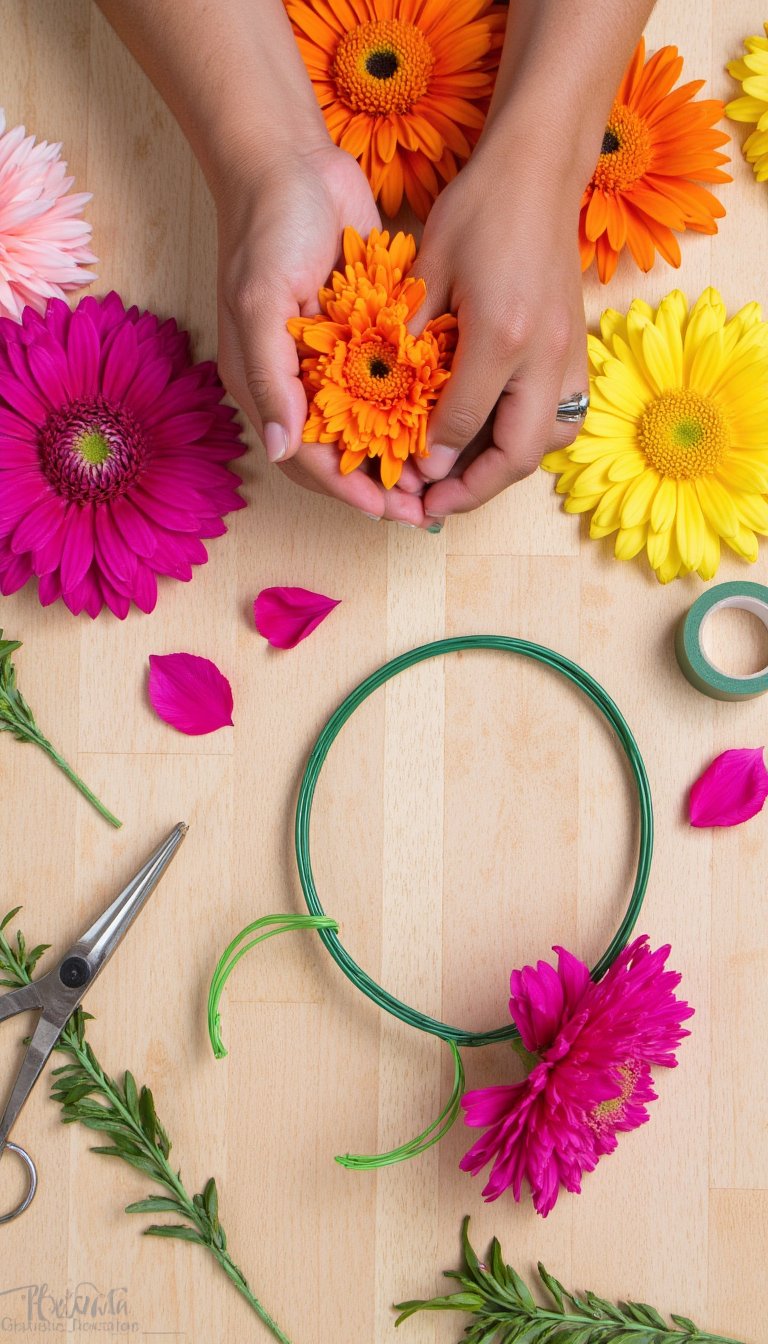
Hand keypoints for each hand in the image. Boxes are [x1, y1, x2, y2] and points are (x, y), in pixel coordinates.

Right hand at [215, 142, 429, 525]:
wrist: (292, 163)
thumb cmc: (266, 230)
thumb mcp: (261, 303)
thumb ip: (271, 378)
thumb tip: (280, 449)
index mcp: (266, 384)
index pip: (309, 459)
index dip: (349, 488)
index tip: (391, 509)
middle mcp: (298, 381)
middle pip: (340, 452)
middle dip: (380, 481)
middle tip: (425, 505)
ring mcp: (333, 360)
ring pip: (367, 426)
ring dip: (400, 452)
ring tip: (439, 476)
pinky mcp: (363, 334)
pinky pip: (387, 385)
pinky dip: (410, 408)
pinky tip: (443, 422)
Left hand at [406, 142, 588, 519]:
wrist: (539, 169)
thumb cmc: (478, 210)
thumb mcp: (429, 273)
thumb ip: (415, 345)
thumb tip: (398, 406)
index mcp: (501, 334)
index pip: (463, 422)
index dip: (431, 459)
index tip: (405, 476)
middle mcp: (546, 354)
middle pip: (518, 453)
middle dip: (475, 490)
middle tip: (434, 505)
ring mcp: (571, 353)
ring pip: (549, 442)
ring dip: (507, 467)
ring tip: (465, 477)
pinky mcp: (579, 347)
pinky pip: (563, 416)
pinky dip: (530, 438)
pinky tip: (497, 437)